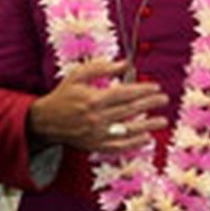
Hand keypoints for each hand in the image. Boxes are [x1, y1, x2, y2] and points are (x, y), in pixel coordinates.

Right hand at [27, 60, 168, 152]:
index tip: (156, 87)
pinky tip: (146, 138)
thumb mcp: (78, 75)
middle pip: (129, 110)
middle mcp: (96, 118)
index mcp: (93, 99)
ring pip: (127, 130)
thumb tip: (126, 64)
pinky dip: (134, 143)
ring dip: (148, 125)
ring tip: (162, 121)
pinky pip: (119, 146)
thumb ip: (102, 68)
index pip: (124, 94)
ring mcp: (96, 134)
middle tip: (164, 100)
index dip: (142, 90)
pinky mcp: (95, 145)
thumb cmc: (64, 95)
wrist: (46, 121)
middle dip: (149, 104)